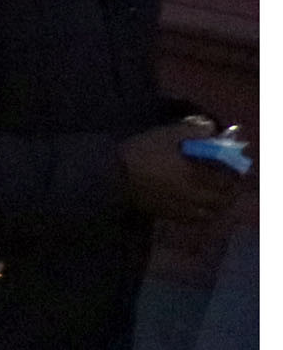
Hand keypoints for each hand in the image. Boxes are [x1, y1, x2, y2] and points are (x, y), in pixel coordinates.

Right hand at [123, 122, 249, 222]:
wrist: (113, 175)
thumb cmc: (141, 152)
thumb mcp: (166, 134)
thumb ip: (192, 131)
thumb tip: (211, 129)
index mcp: (196, 175)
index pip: (227, 180)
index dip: (235, 175)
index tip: (236, 168)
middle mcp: (194, 196)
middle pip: (222, 200)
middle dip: (230, 192)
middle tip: (228, 184)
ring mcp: (182, 208)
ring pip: (211, 213)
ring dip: (218, 205)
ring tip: (216, 196)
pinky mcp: (169, 215)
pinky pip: (195, 220)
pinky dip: (203, 214)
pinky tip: (198, 207)